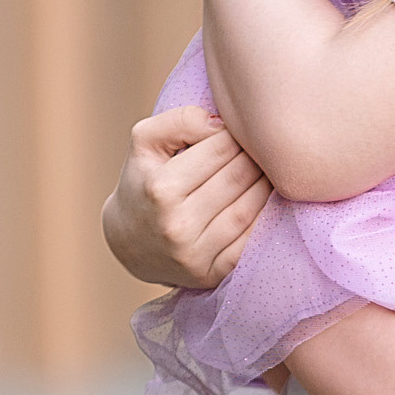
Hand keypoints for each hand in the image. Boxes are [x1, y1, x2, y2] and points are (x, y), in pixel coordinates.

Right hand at [103, 106, 270, 289]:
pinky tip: (262, 200)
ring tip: (264, 170)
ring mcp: (196, 254)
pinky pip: (251, 239)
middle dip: (254, 157)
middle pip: (238, 177)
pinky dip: (264, 216)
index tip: (240, 131)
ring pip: (249, 208)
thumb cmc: (142, 181)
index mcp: (161, 189)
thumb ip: (180, 120)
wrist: (129, 242)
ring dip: (265, 184)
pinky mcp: (212, 274)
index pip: (220, 149)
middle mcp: (178, 225)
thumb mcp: (145, 142)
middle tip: (260, 148)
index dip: (236, 135)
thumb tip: (222, 125)